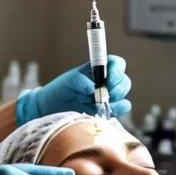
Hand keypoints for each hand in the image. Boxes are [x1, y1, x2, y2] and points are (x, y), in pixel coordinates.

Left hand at [15, 55, 131, 124]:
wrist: (51, 108)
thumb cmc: (59, 90)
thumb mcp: (67, 81)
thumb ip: (79, 80)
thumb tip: (92, 87)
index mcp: (97, 70)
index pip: (116, 63)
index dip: (117, 70)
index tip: (108, 79)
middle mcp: (105, 82)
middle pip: (123, 81)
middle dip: (117, 88)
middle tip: (105, 94)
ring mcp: (107, 97)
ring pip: (124, 95)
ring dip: (116, 100)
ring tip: (99, 104)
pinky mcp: (106, 110)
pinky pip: (120, 109)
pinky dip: (116, 110)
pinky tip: (103, 111)